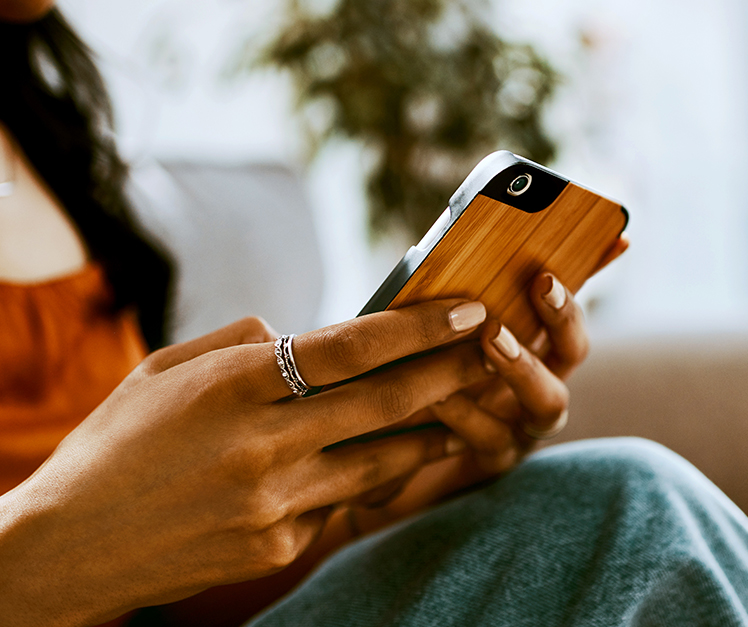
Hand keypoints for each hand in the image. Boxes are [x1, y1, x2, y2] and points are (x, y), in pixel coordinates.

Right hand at [0, 300, 492, 626]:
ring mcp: (275, 505)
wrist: (68, 545)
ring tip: (464, 407)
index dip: (418, 326)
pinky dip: (365, 480)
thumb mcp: (166, 370)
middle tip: (492, 348)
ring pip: (383, 461)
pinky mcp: (280, 548)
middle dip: (450, 371)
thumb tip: (304, 337)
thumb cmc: (117, 443)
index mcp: (232, 386)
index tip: (467, 309)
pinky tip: (380, 463)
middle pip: (386, 402)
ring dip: (431, 430)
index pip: (350, 348)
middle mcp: (263, 446)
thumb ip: (242, 345)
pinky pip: (342, 505)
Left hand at [429, 235, 630, 468]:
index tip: (600, 243)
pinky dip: (467, 414)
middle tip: (541, 283)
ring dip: (525, 365)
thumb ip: (466, 297)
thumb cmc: (422, 379)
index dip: (588, 276)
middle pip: (573, 351)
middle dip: (563, 315)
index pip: (569, 308)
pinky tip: (438, 393)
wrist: (391, 457)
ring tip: (492, 336)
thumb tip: (479, 247)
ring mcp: (523, 427)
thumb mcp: (442, 334)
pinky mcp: (492, 463)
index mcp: (534, 351)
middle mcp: (540, 388)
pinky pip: (491, 439)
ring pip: (550, 402)